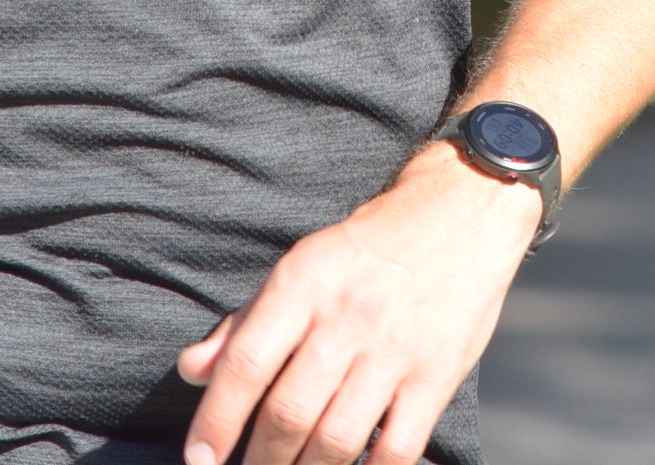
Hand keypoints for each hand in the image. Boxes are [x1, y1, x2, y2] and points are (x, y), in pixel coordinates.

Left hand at [175, 141, 538, 464]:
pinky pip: (398, 448)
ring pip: (337, 440)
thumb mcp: (301, 267)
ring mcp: (395, 350)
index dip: (215, 420)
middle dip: (259, 461)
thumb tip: (193, 370)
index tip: (198, 459)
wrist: (460, 214)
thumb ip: (246, 321)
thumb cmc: (367, 251)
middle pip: (288, 412)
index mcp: (303, 282)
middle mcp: (347, 317)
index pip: (246, 363)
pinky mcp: (436, 376)